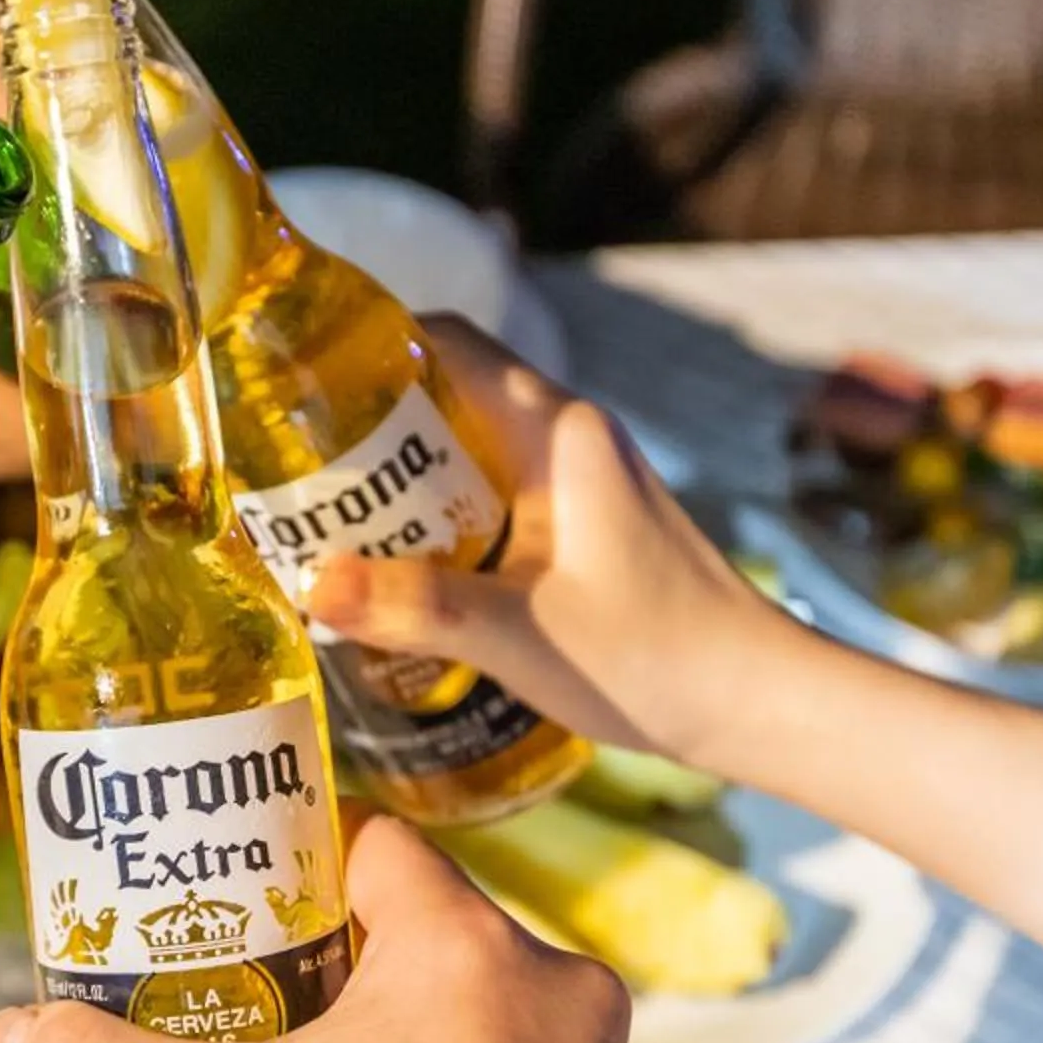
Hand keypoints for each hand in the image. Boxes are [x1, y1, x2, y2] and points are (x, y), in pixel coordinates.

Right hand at [0, 819, 641, 1042]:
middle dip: (322, 957)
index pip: (369, 842)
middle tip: (232, 992)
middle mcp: (556, 991)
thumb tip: (8, 1038)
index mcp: (470, 948)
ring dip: (387, 1034)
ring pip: (468, 1013)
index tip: (220, 892)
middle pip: (415, 929)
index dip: (283, 856)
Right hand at [302, 315, 804, 774]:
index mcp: (556, 430)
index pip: (446, 342)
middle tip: (284, 467)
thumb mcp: (522, 634)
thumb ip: (417, 607)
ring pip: (465, 449)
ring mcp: (580, 480)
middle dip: (363, 423)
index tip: (291, 377)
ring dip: (398, 477)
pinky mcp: (583, 525)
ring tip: (319, 518)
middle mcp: (569, 436)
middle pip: (445, 393)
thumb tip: (314, 587)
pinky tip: (395, 566)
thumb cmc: (656, 658)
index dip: (365, 346)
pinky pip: (489, 495)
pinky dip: (436, 514)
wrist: (758, 699)